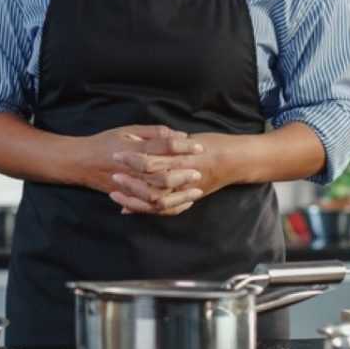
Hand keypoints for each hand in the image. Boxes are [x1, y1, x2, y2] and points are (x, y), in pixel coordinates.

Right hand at [69, 125, 199, 195]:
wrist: (81, 161)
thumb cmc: (106, 142)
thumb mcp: (127, 130)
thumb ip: (152, 132)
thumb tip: (177, 134)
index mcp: (134, 150)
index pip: (164, 147)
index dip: (184, 146)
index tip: (199, 146)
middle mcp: (132, 170)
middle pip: (163, 175)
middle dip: (184, 174)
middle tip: (199, 172)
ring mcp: (129, 186)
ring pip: (158, 196)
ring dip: (179, 194)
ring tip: (195, 191)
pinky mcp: (127, 198)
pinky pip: (149, 208)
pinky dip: (167, 207)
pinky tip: (181, 203)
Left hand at [109, 133, 235, 215]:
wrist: (237, 160)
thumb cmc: (212, 144)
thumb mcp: (188, 138)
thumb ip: (167, 142)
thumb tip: (142, 140)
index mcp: (181, 155)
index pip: (152, 158)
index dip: (133, 158)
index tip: (117, 154)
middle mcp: (183, 174)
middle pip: (151, 182)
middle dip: (130, 181)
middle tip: (113, 177)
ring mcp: (186, 189)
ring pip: (156, 200)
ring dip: (134, 199)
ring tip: (115, 196)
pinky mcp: (188, 198)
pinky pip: (165, 209)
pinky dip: (146, 210)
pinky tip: (128, 209)